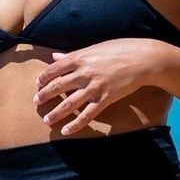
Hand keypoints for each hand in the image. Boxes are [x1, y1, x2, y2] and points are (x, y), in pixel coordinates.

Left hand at [34, 40, 166, 137]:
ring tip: (47, 120)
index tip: (38, 85)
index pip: (54, 69)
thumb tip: (55, 56)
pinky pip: (87, 115)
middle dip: (44, 96)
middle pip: (57, 87)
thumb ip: (73, 55)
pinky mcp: (105, 99)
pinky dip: (75, 124)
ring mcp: (94, 87)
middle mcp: (84, 72)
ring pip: (69, 103)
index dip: (43, 78)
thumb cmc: (120, 49)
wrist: (142, 59)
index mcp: (80, 57)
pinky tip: (66, 131)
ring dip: (55, 113)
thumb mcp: (94, 48)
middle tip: (36, 103)